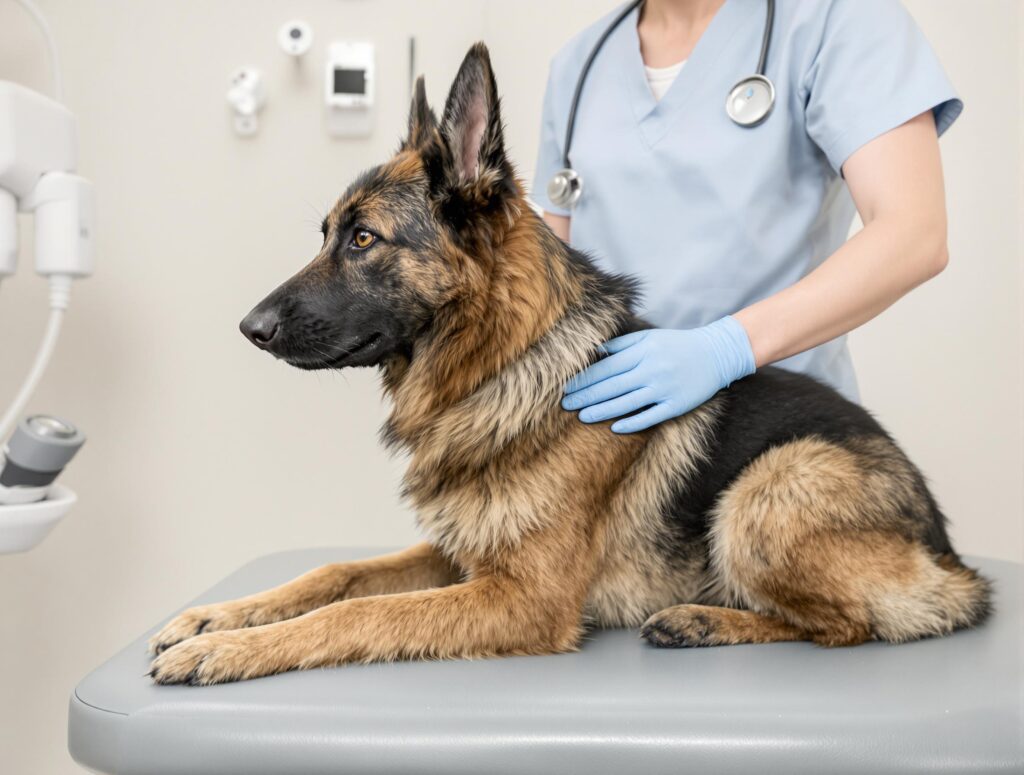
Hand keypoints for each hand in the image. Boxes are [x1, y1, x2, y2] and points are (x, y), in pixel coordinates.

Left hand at [561, 317, 754, 432]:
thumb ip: (622, 344)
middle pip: (612, 386)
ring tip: (582, 416)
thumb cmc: (676, 344)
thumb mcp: (649, 337)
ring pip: (627, 403)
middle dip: (586, 396)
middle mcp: (651, 370)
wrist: (716, 353)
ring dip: (602, 411)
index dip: (584, 379)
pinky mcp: (677, 405)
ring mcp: (664, 389)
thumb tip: (595, 352)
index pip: (606, 368)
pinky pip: (651, 416)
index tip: (565, 387)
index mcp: (643, 351)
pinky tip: (615, 427)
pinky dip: (632, 422)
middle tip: (565, 405)